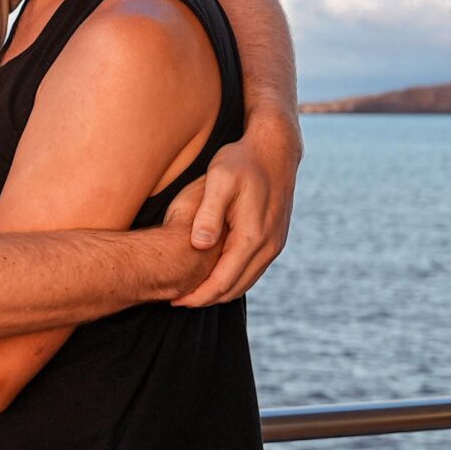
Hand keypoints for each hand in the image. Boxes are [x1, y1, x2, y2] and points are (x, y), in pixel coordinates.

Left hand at [172, 115, 298, 306]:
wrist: (275, 148)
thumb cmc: (241, 161)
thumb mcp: (219, 179)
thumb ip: (208, 213)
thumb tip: (199, 245)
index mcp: (253, 235)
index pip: (223, 280)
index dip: (198, 295)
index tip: (174, 301)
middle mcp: (269, 245)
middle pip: (235, 288)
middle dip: (206, 299)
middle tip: (178, 301)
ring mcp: (275, 244)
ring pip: (246, 282)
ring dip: (220, 292)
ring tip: (192, 293)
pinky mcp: (276, 239)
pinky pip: (253, 270)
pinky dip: (233, 280)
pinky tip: (213, 276)